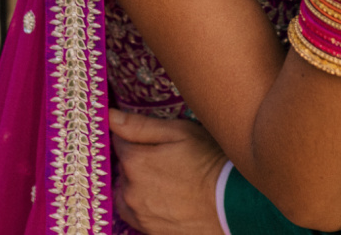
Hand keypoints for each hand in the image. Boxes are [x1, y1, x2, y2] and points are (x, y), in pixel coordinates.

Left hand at [109, 109, 226, 234]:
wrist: (230, 203)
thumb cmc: (208, 160)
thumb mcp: (179, 132)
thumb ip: (140, 125)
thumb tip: (110, 116)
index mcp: (135, 162)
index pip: (119, 142)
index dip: (132, 136)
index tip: (149, 137)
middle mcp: (130, 191)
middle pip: (124, 169)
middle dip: (137, 160)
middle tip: (163, 156)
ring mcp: (140, 215)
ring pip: (126, 193)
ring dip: (137, 184)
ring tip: (164, 177)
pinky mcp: (150, 232)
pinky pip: (136, 215)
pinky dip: (143, 205)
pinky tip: (164, 197)